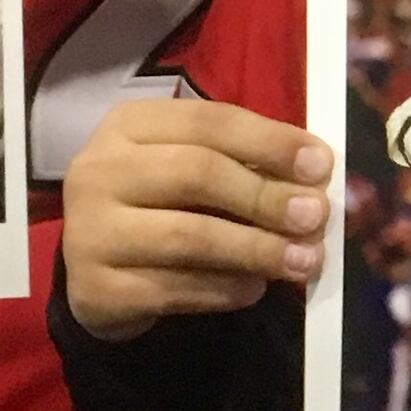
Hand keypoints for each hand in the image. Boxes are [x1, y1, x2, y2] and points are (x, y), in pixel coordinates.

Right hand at [58, 100, 330, 337]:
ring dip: (256, 249)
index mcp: (130, 125)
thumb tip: (315, 179)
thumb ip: (244, 165)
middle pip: (196, 173)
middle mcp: (100, 170)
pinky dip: (224, 290)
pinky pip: (174, 289)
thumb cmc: (156, 206)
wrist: (90, 273)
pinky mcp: (96, 289)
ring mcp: (90, 232)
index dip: (270, 141)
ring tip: (302, 261)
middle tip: (316, 217)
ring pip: (188, 236)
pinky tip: (254, 288)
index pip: (209, 121)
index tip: (321, 165)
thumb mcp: (189, 168)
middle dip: (266, 196)